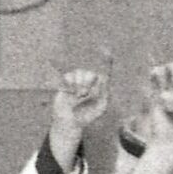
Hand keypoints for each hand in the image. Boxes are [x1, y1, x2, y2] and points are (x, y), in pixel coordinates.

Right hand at [48, 55, 111, 169]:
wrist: (71, 122)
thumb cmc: (87, 116)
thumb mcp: (100, 106)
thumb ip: (104, 92)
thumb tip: (103, 78)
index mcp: (100, 87)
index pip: (104, 73)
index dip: (106, 62)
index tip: (106, 50)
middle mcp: (89, 82)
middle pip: (91, 74)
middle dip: (89, 84)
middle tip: (85, 94)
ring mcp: (77, 81)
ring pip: (80, 73)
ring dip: (80, 85)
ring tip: (79, 95)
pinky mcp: (66, 82)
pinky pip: (69, 76)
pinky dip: (71, 85)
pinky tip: (71, 93)